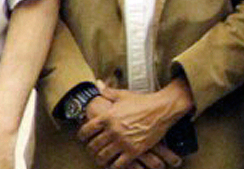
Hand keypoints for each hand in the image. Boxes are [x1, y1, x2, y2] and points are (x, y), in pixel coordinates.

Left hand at [78, 81, 193, 168]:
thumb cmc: (142, 101)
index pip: (87, 130)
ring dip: (100, 158)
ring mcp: (123, 142)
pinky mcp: (134, 151)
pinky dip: (114, 166)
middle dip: (91, 149)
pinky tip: (113, 165)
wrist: (161, 109)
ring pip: (104, 156)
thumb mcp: (122, 95)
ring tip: (100, 158)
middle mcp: (112, 130)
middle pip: (94, 145)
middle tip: (91, 150)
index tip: (82, 138)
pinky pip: (119, 164)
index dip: (82, 136)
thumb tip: (97, 84)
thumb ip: (107, 92)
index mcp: (107, 117)